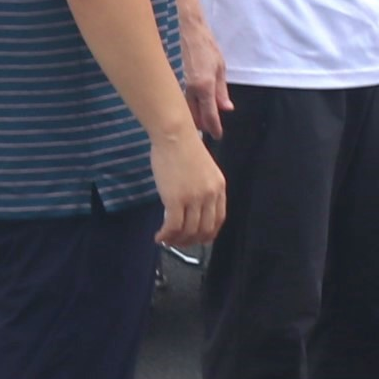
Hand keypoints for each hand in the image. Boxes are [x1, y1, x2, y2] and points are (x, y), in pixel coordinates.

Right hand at [150, 129, 225, 246]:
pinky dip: (166, 236)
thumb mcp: (204, 170)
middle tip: (178, 242)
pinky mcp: (176, 200)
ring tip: (166, 239)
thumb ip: (203, 189)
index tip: (197, 239)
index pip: (218, 219)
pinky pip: (173, 227)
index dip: (208, 233)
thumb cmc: (185, 149)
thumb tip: (193, 209)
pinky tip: (159, 236)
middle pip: (204, 229)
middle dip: (191, 241)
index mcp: (219, 187)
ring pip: (188, 231)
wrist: (175, 136)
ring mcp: (194, 198)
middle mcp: (210, 195)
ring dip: (176, 240)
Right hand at [180, 16, 231, 139]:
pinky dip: (184, 108)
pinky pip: (178, 101)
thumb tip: (226, 109)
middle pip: (194, 116)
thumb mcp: (220, 68)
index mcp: (204, 86)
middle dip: (201, 126)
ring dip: (192, 118)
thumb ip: (222, 91)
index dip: (214, 127)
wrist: (187, 31)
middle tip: (209, 130)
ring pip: (184, 110)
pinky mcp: (171, 82)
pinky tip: (190, 109)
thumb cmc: (206, 47)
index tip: (217, 136)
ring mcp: (178, 86)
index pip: (209, 114)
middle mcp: (189, 89)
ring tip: (201, 122)